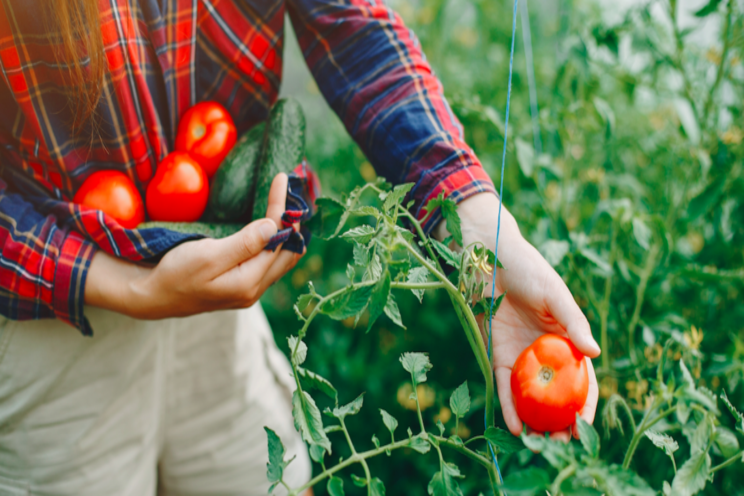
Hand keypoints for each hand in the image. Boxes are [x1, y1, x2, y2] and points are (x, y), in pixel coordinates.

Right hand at [85, 173, 302, 318]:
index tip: (282, 180)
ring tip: (289, 206)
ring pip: (282, 260)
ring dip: (289, 234)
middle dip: (294, 222)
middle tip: (293, 192)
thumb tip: (274, 226)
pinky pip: (270, 264)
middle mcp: (255, 289)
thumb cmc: (175, 274)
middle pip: (289, 252)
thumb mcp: (207, 256)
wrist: (152, 296)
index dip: (283, 209)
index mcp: (249, 282)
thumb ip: (243, 244)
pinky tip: (275, 229)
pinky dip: (278, 243)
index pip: (278, 240)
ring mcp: (249, 290)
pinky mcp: (241, 286)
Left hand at [435, 193, 599, 440]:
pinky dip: (509, 406)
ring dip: (534, 421)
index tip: (586, 429)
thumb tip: (596, 353)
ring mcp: (521, 356)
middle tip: (561, 447)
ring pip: (530, 396)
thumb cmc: (529, 271)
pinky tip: (514, 426)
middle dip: (560, 422)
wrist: (489, 259)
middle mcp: (545, 353)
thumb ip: (575, 323)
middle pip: (555, 395)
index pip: (582, 380)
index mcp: (567, 340)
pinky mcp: (496, 355)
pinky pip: (504, 386)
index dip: (586, 406)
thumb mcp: (556, 295)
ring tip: (537, 445)